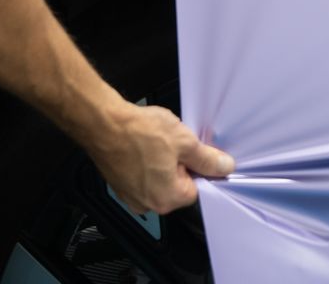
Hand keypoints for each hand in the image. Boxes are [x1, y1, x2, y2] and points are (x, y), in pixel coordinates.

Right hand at [84, 100, 234, 213]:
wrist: (103, 123)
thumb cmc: (139, 132)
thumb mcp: (185, 142)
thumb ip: (207, 159)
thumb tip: (225, 168)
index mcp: (166, 199)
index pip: (197, 189)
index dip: (199, 168)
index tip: (196, 153)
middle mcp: (147, 204)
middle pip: (178, 187)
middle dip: (181, 166)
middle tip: (175, 144)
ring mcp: (131, 196)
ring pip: (160, 181)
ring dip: (163, 164)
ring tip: (158, 143)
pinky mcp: (120, 185)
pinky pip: (143, 177)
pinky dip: (147, 164)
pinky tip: (144, 146)